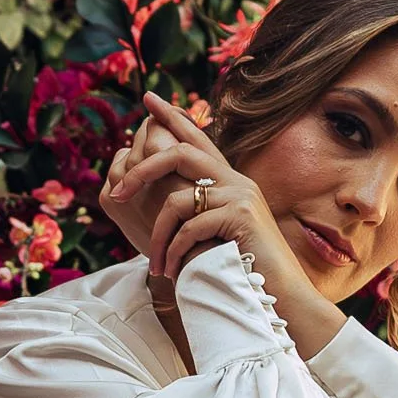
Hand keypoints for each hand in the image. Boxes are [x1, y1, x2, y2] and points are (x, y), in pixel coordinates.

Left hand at [105, 94, 342, 355]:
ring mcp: (240, 196)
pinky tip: (173, 272)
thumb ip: (199, 214)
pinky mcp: (240, 216)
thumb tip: (164, 205)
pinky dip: (175, 252)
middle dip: (142, 171)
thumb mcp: (219, 236)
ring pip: (177, 198)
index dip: (171, 117)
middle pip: (180, 152)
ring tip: (154, 264)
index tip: (148, 99)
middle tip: (117, 194)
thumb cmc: (245, 274)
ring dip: (158, 235)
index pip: (198, 138)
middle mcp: (237, 181)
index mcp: (232, 182)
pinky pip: (190, 227)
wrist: (281, 298)